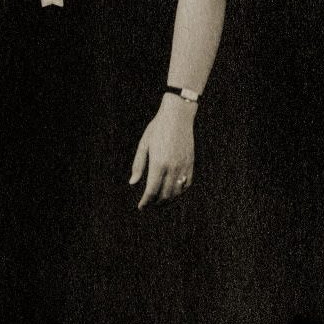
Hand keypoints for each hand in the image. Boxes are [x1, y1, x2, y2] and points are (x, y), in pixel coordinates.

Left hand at [129, 94, 196, 208]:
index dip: (146, 201)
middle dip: (156, 203)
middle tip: (149, 205)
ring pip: (177, 192)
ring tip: (159, 202)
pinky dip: (180, 191)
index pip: (152, 190)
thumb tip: (133, 182)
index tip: (141, 207)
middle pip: (165, 195)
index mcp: (159, 163)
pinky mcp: (191, 163)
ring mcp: (183, 166)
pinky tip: (173, 192)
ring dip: (168, 200)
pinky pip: (187, 183)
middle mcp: (173, 167)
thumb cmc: (157, 128)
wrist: (178, 116)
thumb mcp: (144, 144)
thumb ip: (139, 165)